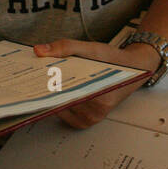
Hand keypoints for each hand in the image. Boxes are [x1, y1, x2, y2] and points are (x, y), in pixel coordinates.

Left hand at [32, 38, 158, 128]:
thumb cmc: (114, 60)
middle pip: (61, 103)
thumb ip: (65, 48)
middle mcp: (95, 113)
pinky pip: (66, 114)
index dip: (46, 87)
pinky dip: (59, 102)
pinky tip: (55, 90)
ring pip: (62, 109)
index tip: (33, 78)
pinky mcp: (87, 121)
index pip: (63, 96)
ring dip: (52, 96)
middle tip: (33, 77)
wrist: (134, 69)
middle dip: (47, 90)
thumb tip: (39, 51)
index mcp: (98, 98)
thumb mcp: (91, 49)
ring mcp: (91, 119)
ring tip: (42, 81)